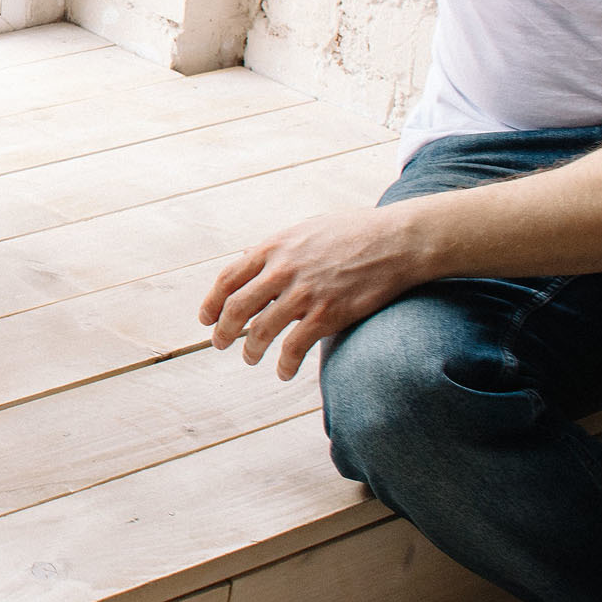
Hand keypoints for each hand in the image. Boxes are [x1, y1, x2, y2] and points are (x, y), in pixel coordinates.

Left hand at [198, 205, 430, 379]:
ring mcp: (303, 293)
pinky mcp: (327, 314)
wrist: (395, 241)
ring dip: (250, 350)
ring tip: (250, 358)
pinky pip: (294, 347)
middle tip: (220, 343)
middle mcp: (282, 270)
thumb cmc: (353, 232)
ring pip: (261, 331)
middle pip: (236, 308)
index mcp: (272, 248)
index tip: (206, 319)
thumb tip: (248, 258)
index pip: (227, 279)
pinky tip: (284, 372)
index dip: (211, 303)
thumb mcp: (306, 229)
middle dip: (223, 331)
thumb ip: (276, 248)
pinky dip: (285, 364)